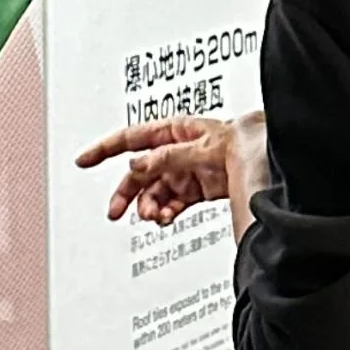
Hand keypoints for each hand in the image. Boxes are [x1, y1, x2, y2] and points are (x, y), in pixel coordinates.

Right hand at [75, 117, 261, 226]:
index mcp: (172, 131)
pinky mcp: (195, 189)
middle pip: (138, 173)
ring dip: (149, 207)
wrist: (265, 158)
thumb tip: (136, 166)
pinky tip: (167, 218)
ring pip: (154, 192)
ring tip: (155, 217)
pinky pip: (171, 203)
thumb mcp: (200, 148)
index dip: (104, 149)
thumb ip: (166, 158)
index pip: (130, 138)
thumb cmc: (240, 142)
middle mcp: (174, 151)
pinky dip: (166, 213)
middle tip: (115, 211)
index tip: (83, 160)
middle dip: (126, 194)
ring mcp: (184, 171)